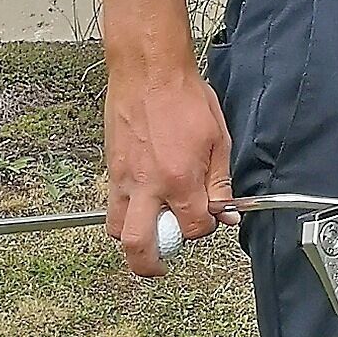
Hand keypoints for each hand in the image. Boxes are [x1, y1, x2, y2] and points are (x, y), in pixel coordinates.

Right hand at [104, 55, 232, 279]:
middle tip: (161, 265)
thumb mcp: (218, 140)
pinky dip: (125, 213)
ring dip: (133, 238)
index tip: (211, 217)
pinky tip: (142, 203)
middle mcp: (147, 185)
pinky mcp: (111, 169)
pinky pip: (111, 205)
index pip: (194, 227)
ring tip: (151, 233)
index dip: (206, 227)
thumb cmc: (184, 98)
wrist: (149, 72)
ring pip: (117, 229)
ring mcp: (123, 179)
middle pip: (139, 245)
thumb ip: (220, 182)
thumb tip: (226, 211)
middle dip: (150, 264)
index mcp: (179, 179)